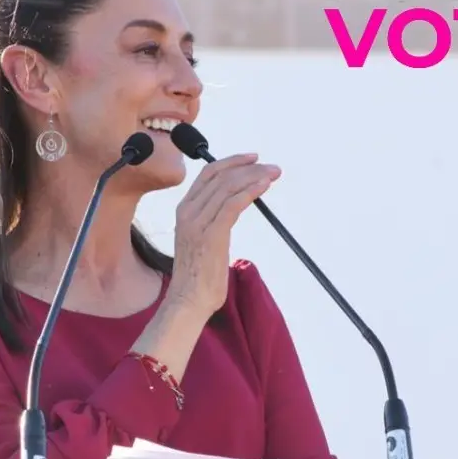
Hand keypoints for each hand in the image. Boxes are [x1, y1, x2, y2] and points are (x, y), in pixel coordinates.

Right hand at [167, 153, 280, 315]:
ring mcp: (197, 222)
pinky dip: (250, 191)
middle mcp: (188, 212)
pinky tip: (264, 187)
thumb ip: (213, 219)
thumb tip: (235, 205)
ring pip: (228, 187)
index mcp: (184, 210)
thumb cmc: (199, 275)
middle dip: (248, 167)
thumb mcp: (203, 239)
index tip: (252, 159)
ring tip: (273, 174)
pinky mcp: (211, 234)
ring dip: (254, 176)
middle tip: (271, 167)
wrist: (188, 299)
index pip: (208, 174)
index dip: (232, 162)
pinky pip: (233, 204)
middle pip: (220, 176)